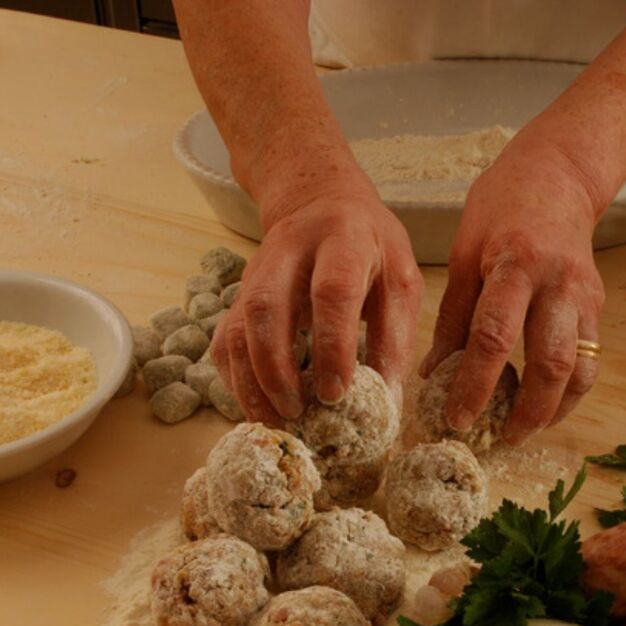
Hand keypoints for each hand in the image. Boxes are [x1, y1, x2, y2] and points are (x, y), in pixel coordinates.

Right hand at [212, 181, 422, 422]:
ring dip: (251, 381)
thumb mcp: (400, 280)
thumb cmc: (371, 249)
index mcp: (344, 240)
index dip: (333, 346)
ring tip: (274, 421)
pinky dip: (236, 379)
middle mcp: (290, 250)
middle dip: (277, 368)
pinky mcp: (239, 295)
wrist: (322, 203)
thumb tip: (388, 403)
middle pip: (266, 307)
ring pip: (237, 327)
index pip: (332, 292)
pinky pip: (225, 340)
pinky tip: (258, 406)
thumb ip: (395, 337)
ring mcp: (256, 272)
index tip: (336, 394)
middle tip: (297, 413)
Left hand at [420, 140, 604, 443]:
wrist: (559, 174)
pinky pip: (591, 360)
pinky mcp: (598, 305)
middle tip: (498, 439)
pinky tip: (546, 408)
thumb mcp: (464, 252)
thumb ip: (454, 316)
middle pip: (550, 363)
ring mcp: (584, 296)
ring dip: (554, 410)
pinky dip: (571, 392)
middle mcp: (557, 283)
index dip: (475, 384)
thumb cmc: (501, 207)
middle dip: (524, 412)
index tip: (457, 417)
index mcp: (514, 265)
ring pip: (580, 369)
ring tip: (524, 432)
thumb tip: (432, 372)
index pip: (494, 337)